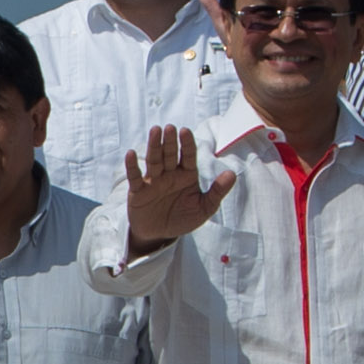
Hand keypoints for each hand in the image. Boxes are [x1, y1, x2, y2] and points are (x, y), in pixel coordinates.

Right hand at [119, 127, 232, 248]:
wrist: (161, 235)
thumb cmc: (183, 218)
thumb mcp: (205, 208)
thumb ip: (217, 191)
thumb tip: (232, 174)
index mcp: (186, 175)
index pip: (188, 156)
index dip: (186, 144)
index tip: (185, 131)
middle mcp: (169, 174)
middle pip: (169, 154)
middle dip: (169, 141)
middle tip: (170, 127)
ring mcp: (153, 181)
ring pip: (153, 161)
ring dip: (153, 146)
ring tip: (155, 131)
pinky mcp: (138, 191)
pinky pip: (135, 177)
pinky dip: (132, 166)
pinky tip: (131, 154)